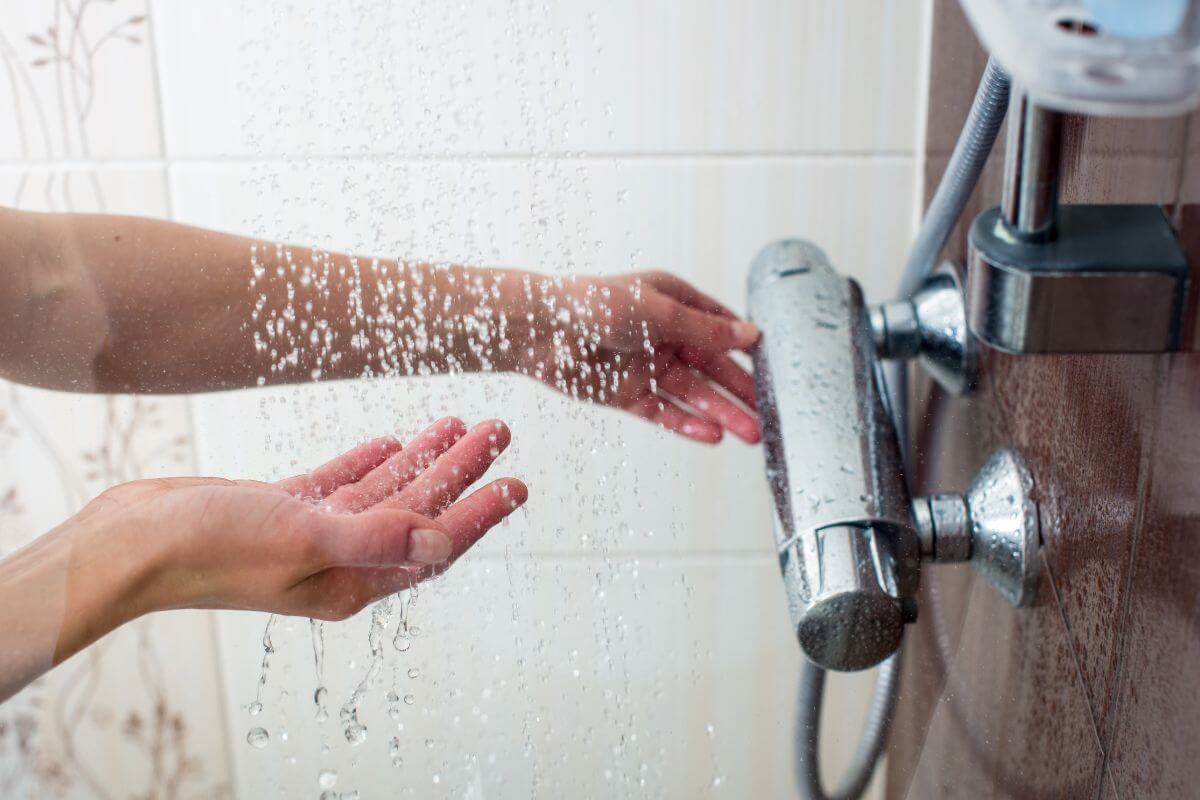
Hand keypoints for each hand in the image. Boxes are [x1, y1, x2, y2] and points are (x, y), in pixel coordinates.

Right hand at [37, 418, 523, 666]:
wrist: (131, 543)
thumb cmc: (210, 549)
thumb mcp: (302, 540)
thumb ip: (376, 538)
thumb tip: (444, 543)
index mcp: (354, 579)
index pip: (435, 543)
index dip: (480, 513)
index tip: (519, 482)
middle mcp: (340, 559)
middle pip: (419, 509)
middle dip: (461, 471)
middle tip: (498, 430)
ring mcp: (311, 534)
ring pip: (384, 491)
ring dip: (423, 458)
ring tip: (459, 422)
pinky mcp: (282, 510)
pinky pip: (341, 483)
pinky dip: (369, 462)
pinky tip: (394, 440)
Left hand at [510, 271, 760, 443]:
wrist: (540, 330)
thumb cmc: (594, 304)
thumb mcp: (658, 312)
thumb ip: (705, 329)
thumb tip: (750, 335)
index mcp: (674, 302)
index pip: (721, 327)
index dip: (747, 348)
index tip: (776, 370)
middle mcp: (663, 335)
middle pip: (711, 368)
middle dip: (740, 392)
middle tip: (769, 416)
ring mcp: (646, 366)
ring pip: (692, 395)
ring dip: (721, 414)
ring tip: (751, 435)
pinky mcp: (626, 394)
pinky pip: (664, 411)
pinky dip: (687, 424)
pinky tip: (712, 436)